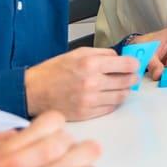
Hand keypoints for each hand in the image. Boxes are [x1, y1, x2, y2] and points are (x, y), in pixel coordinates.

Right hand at [24, 46, 139, 120]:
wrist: (32, 92)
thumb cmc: (53, 71)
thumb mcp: (77, 53)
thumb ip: (102, 54)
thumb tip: (121, 58)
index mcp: (90, 64)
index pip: (127, 65)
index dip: (134, 64)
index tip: (134, 65)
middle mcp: (92, 82)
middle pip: (127, 81)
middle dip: (131, 77)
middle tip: (129, 76)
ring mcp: (90, 100)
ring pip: (122, 96)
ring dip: (124, 90)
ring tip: (118, 86)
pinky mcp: (87, 113)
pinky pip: (111, 108)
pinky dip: (113, 101)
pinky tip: (107, 96)